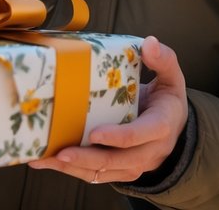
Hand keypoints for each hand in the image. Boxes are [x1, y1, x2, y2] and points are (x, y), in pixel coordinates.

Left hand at [27, 36, 186, 184]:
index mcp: (161, 127)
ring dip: (73, 168)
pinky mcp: (120, 171)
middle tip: (61, 153)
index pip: (140, 135)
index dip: (118, 137)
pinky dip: (72, 171)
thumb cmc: (167, 99)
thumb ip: (164, 60)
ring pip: (103, 172)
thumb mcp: (172, 78)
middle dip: (88, 159)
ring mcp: (134, 164)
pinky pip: (96, 175)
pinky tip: (47, 161)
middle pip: (117, 161)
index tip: (94, 133)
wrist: (174, 126)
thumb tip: (149, 43)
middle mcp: (149, 151)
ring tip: (44, 159)